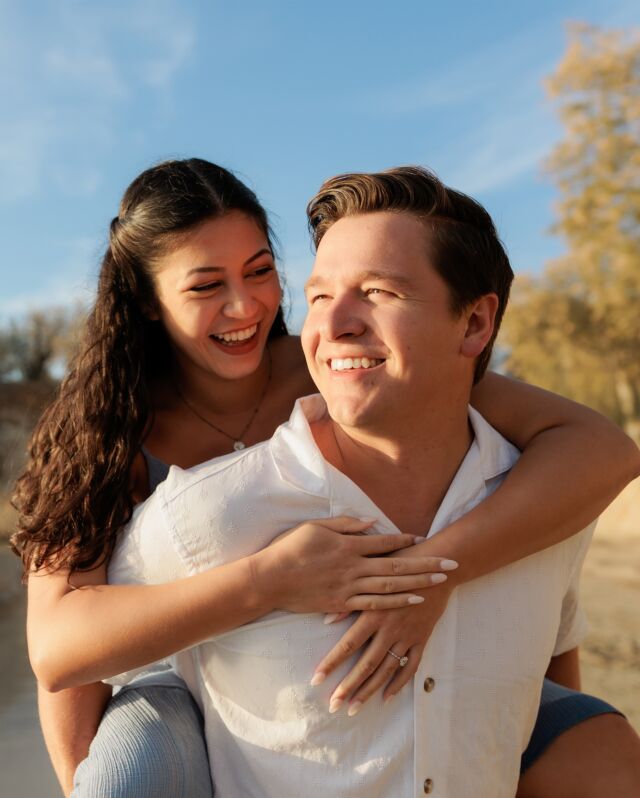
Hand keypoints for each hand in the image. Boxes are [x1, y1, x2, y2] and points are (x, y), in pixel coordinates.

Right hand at [251, 516, 455, 613]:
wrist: (269, 579)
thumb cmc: (290, 548)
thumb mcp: (316, 527)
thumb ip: (346, 524)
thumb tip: (372, 522)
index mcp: (347, 546)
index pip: (384, 542)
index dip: (406, 540)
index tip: (424, 539)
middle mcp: (353, 566)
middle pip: (396, 565)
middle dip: (426, 564)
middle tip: (451, 563)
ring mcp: (349, 587)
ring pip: (391, 587)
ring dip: (418, 583)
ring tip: (440, 580)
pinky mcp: (342, 604)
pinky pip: (374, 605)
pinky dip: (396, 602)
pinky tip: (414, 600)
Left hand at [310, 580, 453, 714]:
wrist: (436, 566)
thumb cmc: (398, 566)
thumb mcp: (371, 577)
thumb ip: (349, 599)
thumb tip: (326, 620)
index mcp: (373, 611)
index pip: (348, 643)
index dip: (332, 663)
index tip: (316, 680)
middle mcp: (389, 627)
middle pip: (367, 663)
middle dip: (348, 686)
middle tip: (332, 705)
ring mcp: (407, 635)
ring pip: (386, 669)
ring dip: (369, 690)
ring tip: (353, 708)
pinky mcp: (421, 638)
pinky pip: (410, 665)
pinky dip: (399, 683)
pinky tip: (386, 698)